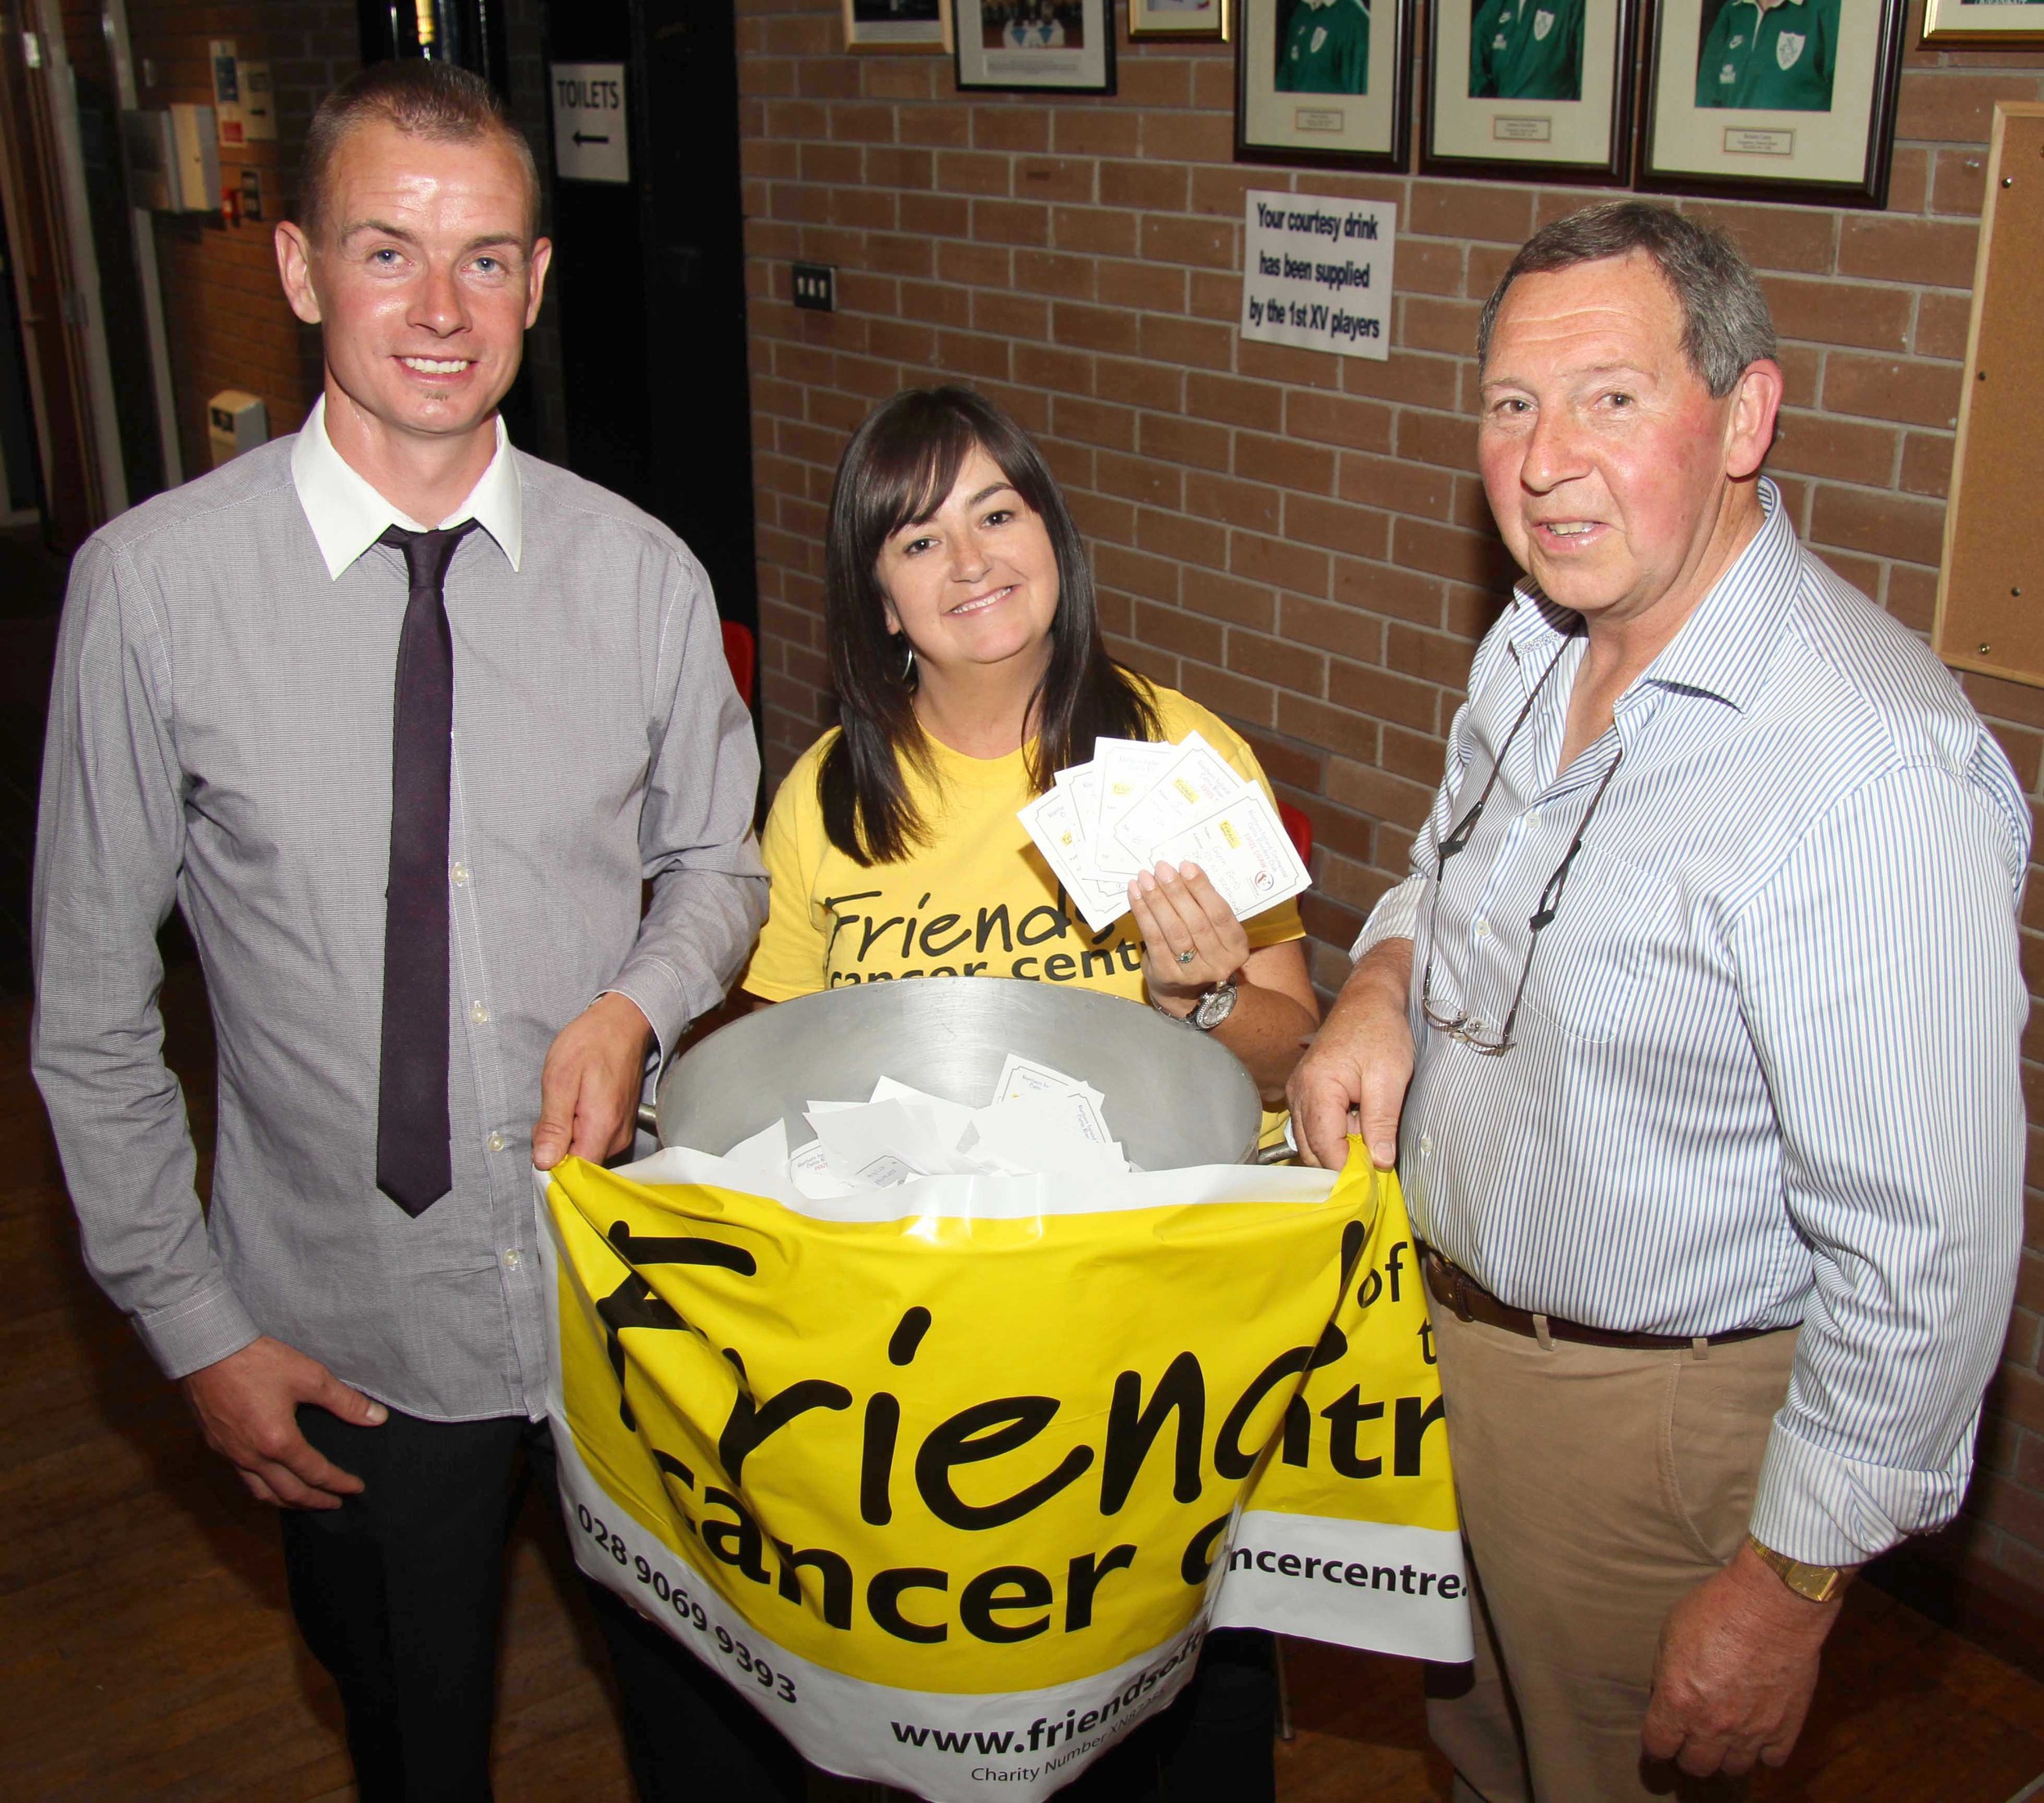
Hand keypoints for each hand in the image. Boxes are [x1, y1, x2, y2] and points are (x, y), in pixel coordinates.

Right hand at [181, 1335, 386, 1508]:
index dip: (339, 1483)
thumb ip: (345, 1402)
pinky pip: (243, 1478)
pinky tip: (270, 1480)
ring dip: (286, 1501)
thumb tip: (378, 1418)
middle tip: (335, 1504)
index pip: (315, 1473)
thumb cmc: (258, 1362)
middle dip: (315, 1501)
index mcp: (278, 1442)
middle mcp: (252, 1456)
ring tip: (304, 1501)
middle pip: (288, 1492)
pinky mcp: (217, 1445)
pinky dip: (263, 1487)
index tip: (356, 1489)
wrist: (206, 1350)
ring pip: (261, 1492)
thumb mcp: (309, 1376)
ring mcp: (231, 1454)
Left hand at [533, 992, 655, 1170]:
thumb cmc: (591, 1042)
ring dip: (566, 1137)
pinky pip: (593, 1141)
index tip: (541, 1139)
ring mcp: (622, 1132)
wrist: (623, 1022)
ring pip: (585, 1153)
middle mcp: (617, 1136)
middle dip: (556, 1147)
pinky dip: (578, 1129)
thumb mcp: (560, 1078)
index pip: (575, 1172)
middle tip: (551, 1111)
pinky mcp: (621, 1126)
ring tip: (565, 1102)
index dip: (552, 1163)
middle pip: (579, 1164)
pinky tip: (575, 1105)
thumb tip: (544, 1161)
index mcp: (602, 1126)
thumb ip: (553, 1124)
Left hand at [1130, 861, 1250, 1013]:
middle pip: (1196, 923)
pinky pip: (1154, 940)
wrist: (1186, 991)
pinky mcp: (1167, 974)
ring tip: (1145, 878)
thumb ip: (1205, 907)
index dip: (1203, 890)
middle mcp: (1218, 963)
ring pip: (1173, 931)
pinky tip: (1135, 895)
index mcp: (1236, 948)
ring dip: (1157, 901)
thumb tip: (1184, 871)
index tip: (1186, 866)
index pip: (1220, 915)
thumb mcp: (1215, 932)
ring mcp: (1192, 972)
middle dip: (1176, 892)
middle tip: (1162, 868)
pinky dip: (1143, 914)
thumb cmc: (1201, 949)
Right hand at [1286, 939, 1413, 1169]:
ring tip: (1370, 1138)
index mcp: (1316, 1088)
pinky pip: (1313, 1127)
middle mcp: (1298, 1093)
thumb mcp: (1390, 1077)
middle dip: (1342, 1163)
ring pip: (1311, 1142)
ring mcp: (1297, 1092)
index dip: (1349, 1169)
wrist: (1368, 1000)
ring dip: (1339, 1149)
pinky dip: (1335, 1135)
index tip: (1373, 1181)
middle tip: (1375, 1165)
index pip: (1325, 1148)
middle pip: (1312, 1150)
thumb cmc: (1380, 1032)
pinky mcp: (1304, 1092)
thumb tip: (1380, 1163)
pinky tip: (1359, 1125)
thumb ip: (1382, 1122)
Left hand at [1641, 1542, 1844, 1777]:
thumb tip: (1664, 1695)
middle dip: (1688, 1754)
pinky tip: (1758, 1733)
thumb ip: (1664, 1673)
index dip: (1655, 1746)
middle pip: (1695, 1766)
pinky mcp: (1785, 1729)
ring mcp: (1751, 1732)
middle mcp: (1712, 1725)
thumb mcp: (1670, 1634)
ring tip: (1725, 1737)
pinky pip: (1771, 1760)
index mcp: (1676, 1701)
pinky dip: (1764, 1751)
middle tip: (1691, 1738)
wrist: (1770, 1604)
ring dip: (1726, 1755)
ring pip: (1734, 1769)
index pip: (1657, 1746)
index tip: (1658, 1742)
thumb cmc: (1715, 1610)